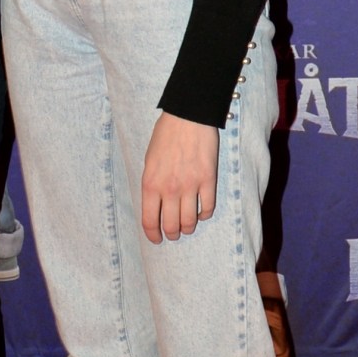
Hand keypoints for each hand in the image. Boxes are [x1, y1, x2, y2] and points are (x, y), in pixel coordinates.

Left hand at [141, 112, 218, 243]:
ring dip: (188, 227)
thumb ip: (152, 184)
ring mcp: (190, 186)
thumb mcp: (149, 161)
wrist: (188, 117)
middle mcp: (169, 189)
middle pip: (171, 225)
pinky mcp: (208, 180)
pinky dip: (205, 214)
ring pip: (190, 221)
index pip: (149, 221)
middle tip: (173, 233)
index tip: (156, 239)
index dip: (152, 235)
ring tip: (187, 225)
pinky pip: (208, 208)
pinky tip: (202, 212)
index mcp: (150, 184)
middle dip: (171, 234)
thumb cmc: (165, 136)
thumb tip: (155, 205)